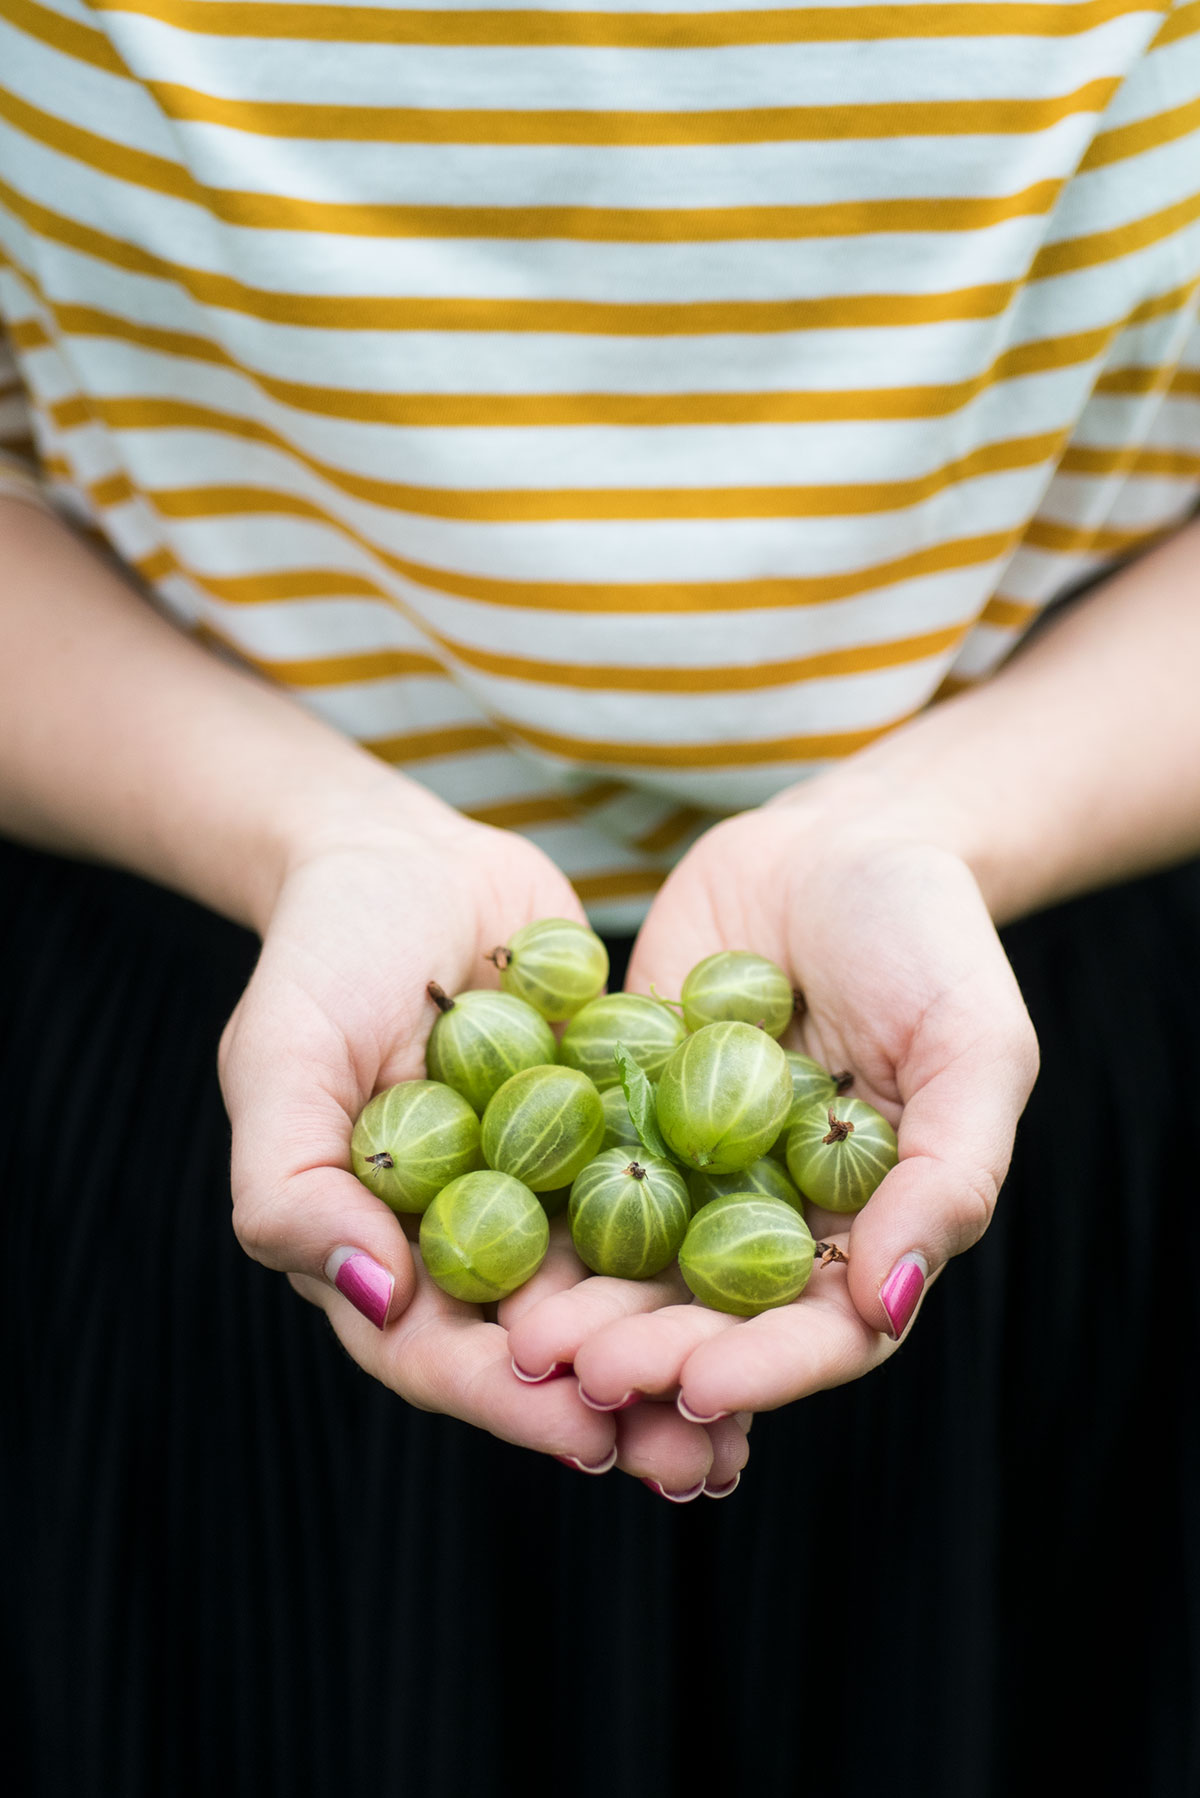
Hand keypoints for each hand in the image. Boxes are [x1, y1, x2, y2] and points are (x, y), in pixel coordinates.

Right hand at [216, 802, 748, 1492]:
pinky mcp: (617, 1136)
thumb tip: (376, 1294)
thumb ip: (292, 1183)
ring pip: (619, 1297)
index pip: (439, 1354)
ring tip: (761, 1413)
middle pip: (544, 1353)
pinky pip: (671, 1203)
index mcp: (385, 1247)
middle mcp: (474, 1238)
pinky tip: (796, 1285)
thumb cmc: (322, 954)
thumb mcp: (280, 1059)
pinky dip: (722, 1251)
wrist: (406, 854)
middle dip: (620, 1413)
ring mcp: (550, 1191)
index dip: (510, 1403)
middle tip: (702, 1464)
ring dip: (684, 1359)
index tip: (587, 1434)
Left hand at [510, 800, 1037, 1427]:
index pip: (818, 1332)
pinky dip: (534, 1208)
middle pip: (709, 1316)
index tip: (698, 1388)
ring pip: (629, 1262)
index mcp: (864, 1227)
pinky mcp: (619, 1109)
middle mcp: (769, 1217)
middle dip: (647, 1352)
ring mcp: (687, 1168)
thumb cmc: (930, 938)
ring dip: (580, 1309)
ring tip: (525, 1338)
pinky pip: (571, 1168)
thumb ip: (950, 1175)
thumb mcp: (974, 1045)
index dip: (761, 1369)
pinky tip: (489, 1238)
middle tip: (581, 1374)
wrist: (837, 839)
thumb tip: (887, 1305)